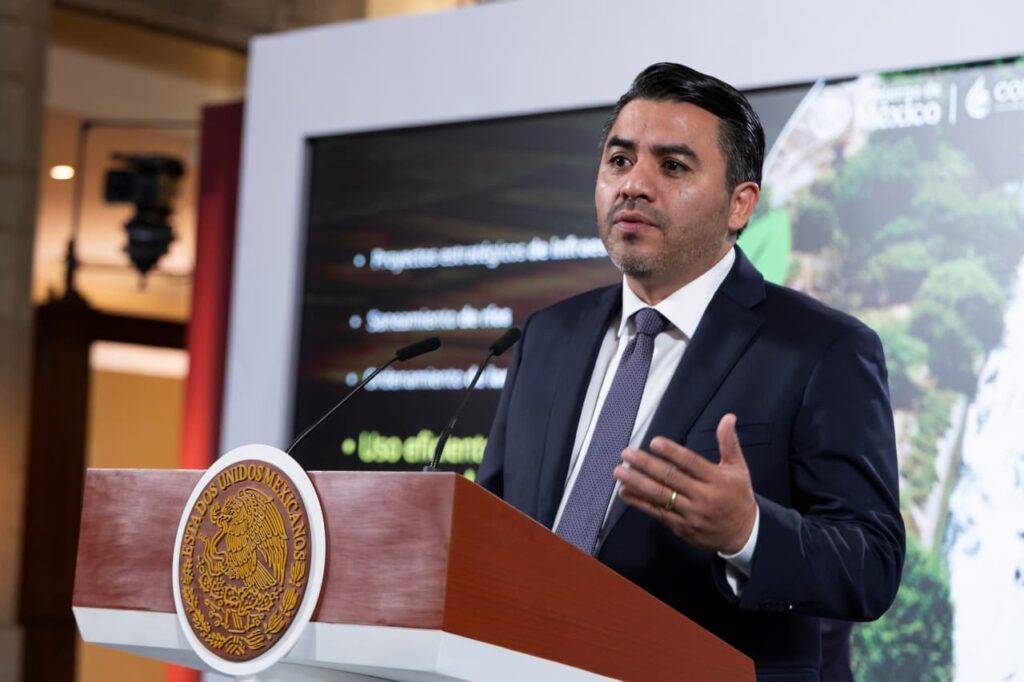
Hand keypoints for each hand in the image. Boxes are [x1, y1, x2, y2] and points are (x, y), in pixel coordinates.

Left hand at [613, 413, 756, 552]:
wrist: (744, 535)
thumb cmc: (738, 497)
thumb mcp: (738, 469)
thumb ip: (728, 443)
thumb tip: (728, 418)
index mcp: (716, 480)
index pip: (691, 463)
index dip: (672, 452)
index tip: (654, 442)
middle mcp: (703, 496)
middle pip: (671, 478)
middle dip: (646, 465)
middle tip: (627, 454)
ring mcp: (691, 513)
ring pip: (661, 496)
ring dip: (637, 483)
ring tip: (620, 471)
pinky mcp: (681, 527)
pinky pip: (657, 512)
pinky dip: (640, 502)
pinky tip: (625, 492)